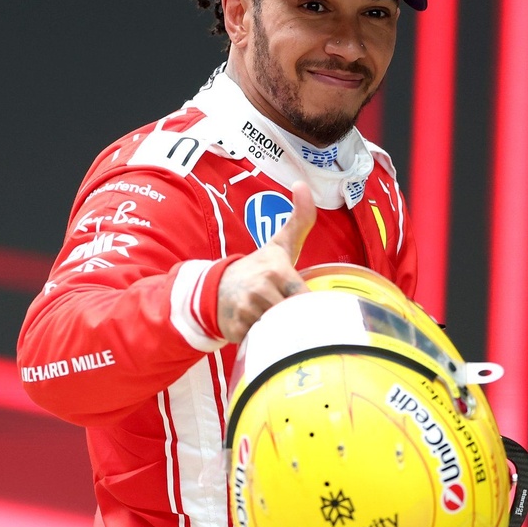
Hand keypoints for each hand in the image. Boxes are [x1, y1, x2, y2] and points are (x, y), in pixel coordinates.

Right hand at [217, 181, 315, 342]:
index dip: (310, 306)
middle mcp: (261, 290)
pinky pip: (263, 342)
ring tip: (281, 325)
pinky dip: (267, 341)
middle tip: (297, 321)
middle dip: (298, 321)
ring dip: (283, 331)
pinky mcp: (238, 331)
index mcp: (276, 271)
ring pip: (281, 330)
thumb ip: (299, 219)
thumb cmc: (258, 268)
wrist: (216, 288)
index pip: (305, 297)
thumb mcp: (279, 245)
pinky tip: (265, 333)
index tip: (311, 308)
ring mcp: (248, 311)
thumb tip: (302, 184)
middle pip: (296, 316)